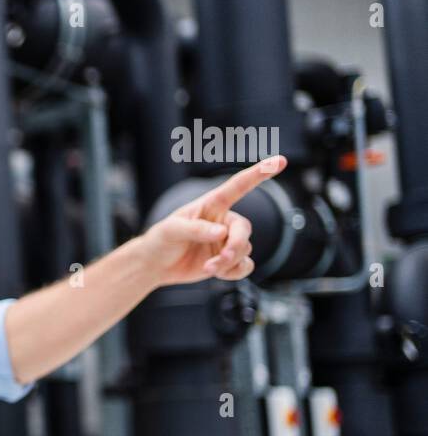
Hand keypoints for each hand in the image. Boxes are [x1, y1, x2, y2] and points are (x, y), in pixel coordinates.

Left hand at [138, 155, 286, 286]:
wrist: (156, 265)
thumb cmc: (161, 239)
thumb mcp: (172, 230)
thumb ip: (195, 229)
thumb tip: (222, 232)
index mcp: (211, 205)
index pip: (238, 186)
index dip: (258, 173)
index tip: (280, 161)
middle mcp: (223, 221)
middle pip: (244, 229)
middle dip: (235, 245)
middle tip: (220, 259)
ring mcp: (226, 241)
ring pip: (244, 250)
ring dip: (228, 262)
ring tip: (208, 267)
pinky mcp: (227, 260)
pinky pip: (244, 266)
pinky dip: (234, 272)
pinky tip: (218, 274)